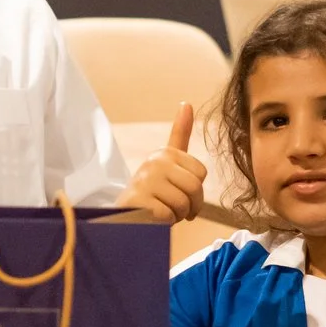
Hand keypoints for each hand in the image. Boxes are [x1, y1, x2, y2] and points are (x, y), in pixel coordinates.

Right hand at [121, 100, 207, 222]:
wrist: (124, 217)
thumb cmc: (152, 192)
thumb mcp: (168, 163)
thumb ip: (180, 135)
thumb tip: (186, 103)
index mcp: (164, 153)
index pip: (201, 173)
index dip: (195, 190)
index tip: (179, 191)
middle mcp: (154, 162)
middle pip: (195, 187)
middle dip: (190, 206)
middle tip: (174, 208)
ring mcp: (144, 180)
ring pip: (183, 203)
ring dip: (177, 215)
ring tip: (161, 212)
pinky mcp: (138, 201)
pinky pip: (169, 215)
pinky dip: (164, 223)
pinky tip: (152, 219)